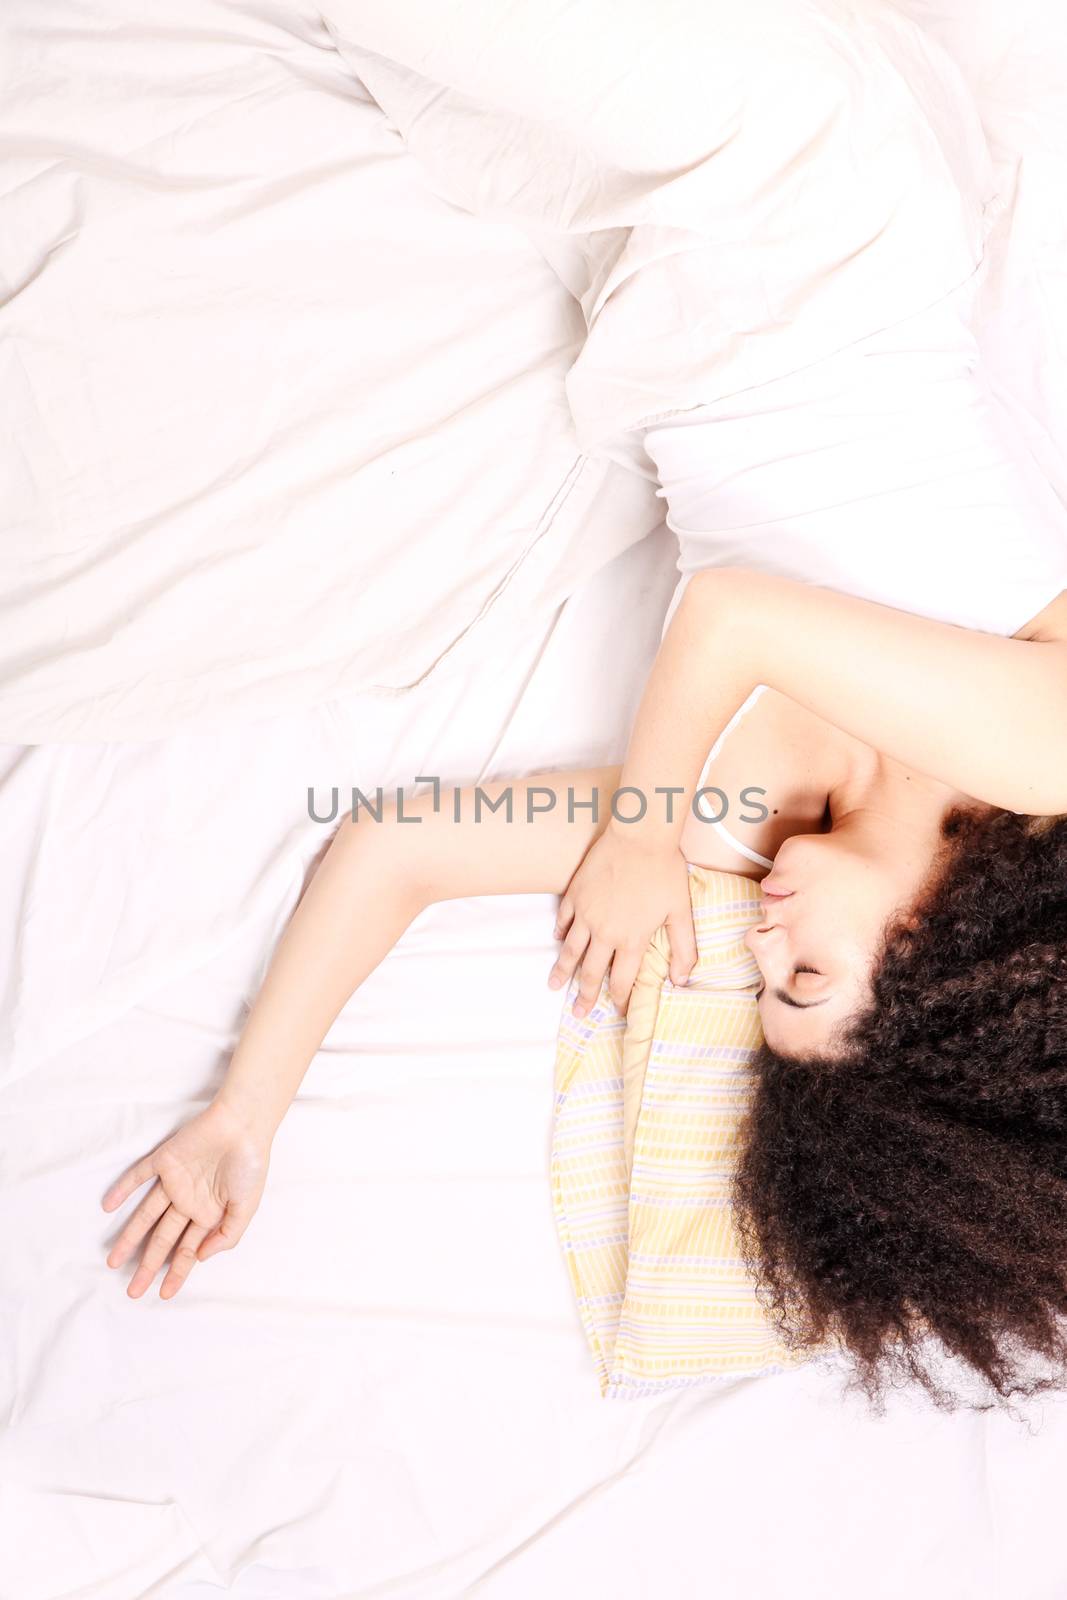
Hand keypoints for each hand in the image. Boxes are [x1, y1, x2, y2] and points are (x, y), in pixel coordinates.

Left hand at [101, 1097, 270, 1299]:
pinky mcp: (164, 1160)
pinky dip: (123, 1189)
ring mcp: (174, 1182)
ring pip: (146, 1215)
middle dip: (148, 1265)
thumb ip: (227, 1235)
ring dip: (129, 1237)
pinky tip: (108, 1206)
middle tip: (133, 1291)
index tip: (164, 1294)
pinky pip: (139, 1176)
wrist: (243, 1125)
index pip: (188, 1249)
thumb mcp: (247, 1207)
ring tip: (113, 1261)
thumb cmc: (250, 1165)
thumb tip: (201, 1257)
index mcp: (209, 1213)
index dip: (177, 1272)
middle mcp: (188, 1201)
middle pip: (162, 1239)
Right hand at [549, 826, 696, 1017]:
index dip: (621, 1000)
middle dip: (585, 996)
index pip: (623, 981)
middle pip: (591, 973)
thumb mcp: (681, 912)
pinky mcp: (575, 894)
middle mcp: (605, 932)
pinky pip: (563, 920)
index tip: (619, 1011)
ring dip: (563, 971)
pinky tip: (559, 941)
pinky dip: (561, 933)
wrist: (640, 836)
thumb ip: (683, 949)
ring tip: (554, 986)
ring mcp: (586, 914)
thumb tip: (683, 981)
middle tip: (579, 1013)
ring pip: (571, 951)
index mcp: (631, 939)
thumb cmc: (665, 871)